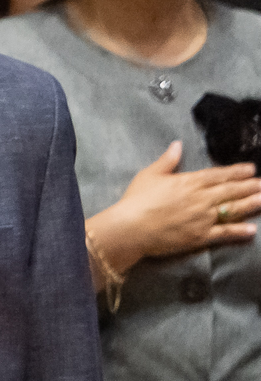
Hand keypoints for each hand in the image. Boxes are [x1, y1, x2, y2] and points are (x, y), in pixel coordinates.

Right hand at [89, 141, 260, 273]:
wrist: (131, 227)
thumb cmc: (136, 200)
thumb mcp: (149, 175)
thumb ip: (167, 160)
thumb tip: (178, 144)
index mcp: (189, 182)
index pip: (218, 175)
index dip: (236, 171)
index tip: (251, 169)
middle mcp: (201, 198)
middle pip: (231, 190)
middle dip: (250, 186)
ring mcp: (203, 218)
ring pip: (233, 209)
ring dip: (251, 204)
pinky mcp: (200, 236)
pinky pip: (224, 233)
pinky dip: (239, 231)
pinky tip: (252, 230)